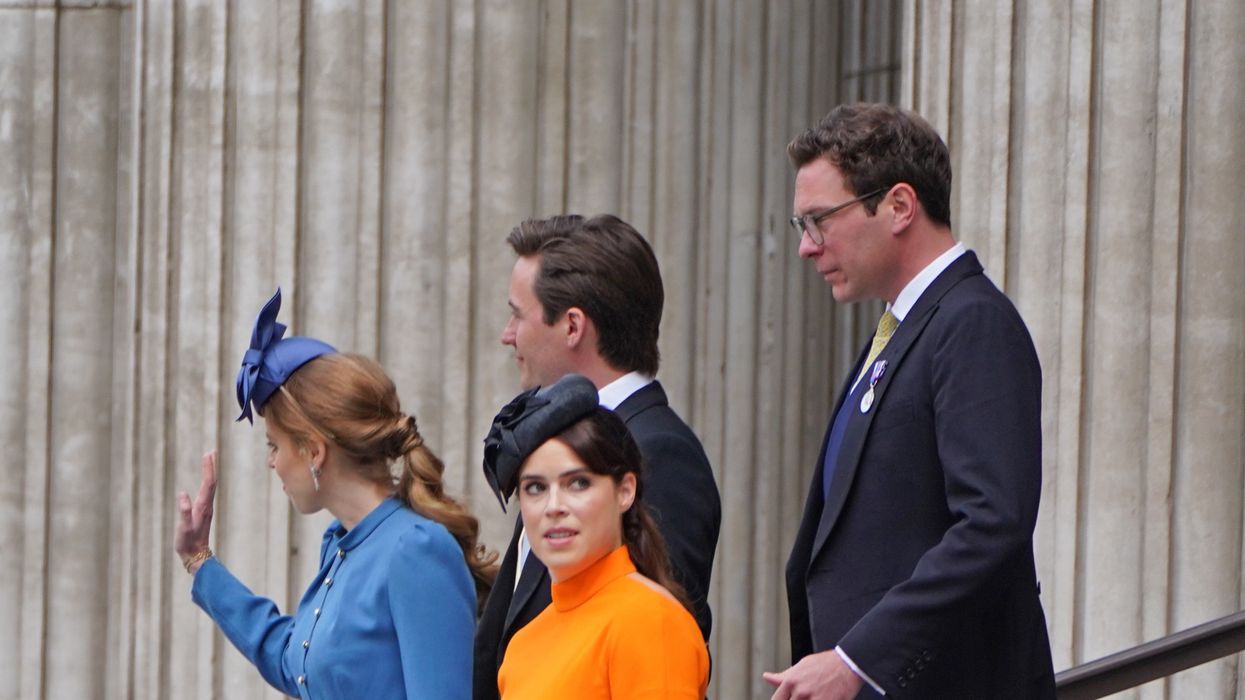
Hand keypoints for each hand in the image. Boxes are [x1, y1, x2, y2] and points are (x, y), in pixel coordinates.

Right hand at [175, 451, 218, 571]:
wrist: (196, 555)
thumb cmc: (188, 542)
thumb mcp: (184, 528)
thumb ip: (184, 512)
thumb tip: (183, 495)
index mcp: (203, 507)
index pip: (208, 483)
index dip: (208, 469)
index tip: (208, 454)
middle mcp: (207, 505)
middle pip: (211, 482)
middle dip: (211, 466)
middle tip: (211, 451)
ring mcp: (206, 509)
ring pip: (210, 487)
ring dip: (210, 473)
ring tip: (209, 461)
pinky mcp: (203, 512)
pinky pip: (207, 493)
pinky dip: (207, 482)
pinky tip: (205, 481)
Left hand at [763, 650, 863, 699]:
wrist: (847, 664)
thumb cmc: (825, 664)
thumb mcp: (801, 666)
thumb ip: (783, 676)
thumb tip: (767, 677)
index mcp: (791, 680)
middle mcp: (800, 691)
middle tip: (804, 697)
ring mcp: (813, 698)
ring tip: (814, 695)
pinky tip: (821, 698)